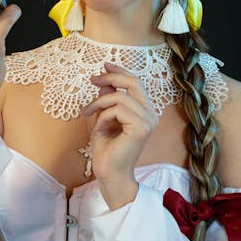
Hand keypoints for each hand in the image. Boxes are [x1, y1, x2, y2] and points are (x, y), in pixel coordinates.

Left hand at [81, 63, 157, 207]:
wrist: (109, 174)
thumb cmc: (106, 150)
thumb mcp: (103, 119)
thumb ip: (107, 101)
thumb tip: (105, 82)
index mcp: (145, 112)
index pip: (136, 83)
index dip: (120, 72)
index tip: (104, 66)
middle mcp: (151, 115)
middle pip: (134, 83)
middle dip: (112, 77)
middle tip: (93, 79)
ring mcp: (148, 121)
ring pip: (120, 97)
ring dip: (100, 104)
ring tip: (89, 115)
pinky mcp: (141, 128)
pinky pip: (117, 109)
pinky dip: (103, 116)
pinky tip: (99, 129)